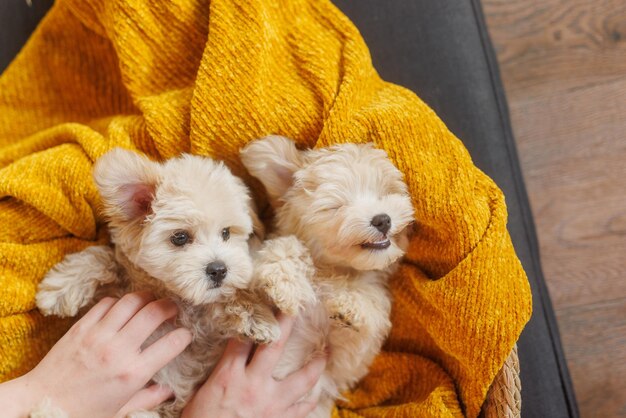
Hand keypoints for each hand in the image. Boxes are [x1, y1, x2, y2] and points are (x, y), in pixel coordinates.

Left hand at [0, 291, 191, 417]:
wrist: (42, 403)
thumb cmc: (83, 412)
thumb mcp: (121, 410)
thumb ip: (148, 398)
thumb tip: (170, 391)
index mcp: (133, 373)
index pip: (172, 344)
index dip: (184, 335)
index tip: (185, 334)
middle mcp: (118, 350)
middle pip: (154, 313)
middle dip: (169, 307)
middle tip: (172, 309)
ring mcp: (99, 336)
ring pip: (132, 301)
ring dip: (146, 298)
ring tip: (150, 302)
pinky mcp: (81, 327)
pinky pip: (107, 303)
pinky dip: (119, 302)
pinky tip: (122, 309)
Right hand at [182, 315, 326, 417]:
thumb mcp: (201, 394)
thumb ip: (217, 372)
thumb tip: (226, 353)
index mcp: (229, 376)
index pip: (242, 339)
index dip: (251, 320)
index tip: (261, 303)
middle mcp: (254, 385)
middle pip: (274, 346)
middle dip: (287, 323)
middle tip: (297, 306)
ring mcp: (271, 404)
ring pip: (301, 379)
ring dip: (316, 364)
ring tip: (326, 352)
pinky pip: (302, 408)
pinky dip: (310, 399)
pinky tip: (315, 392)